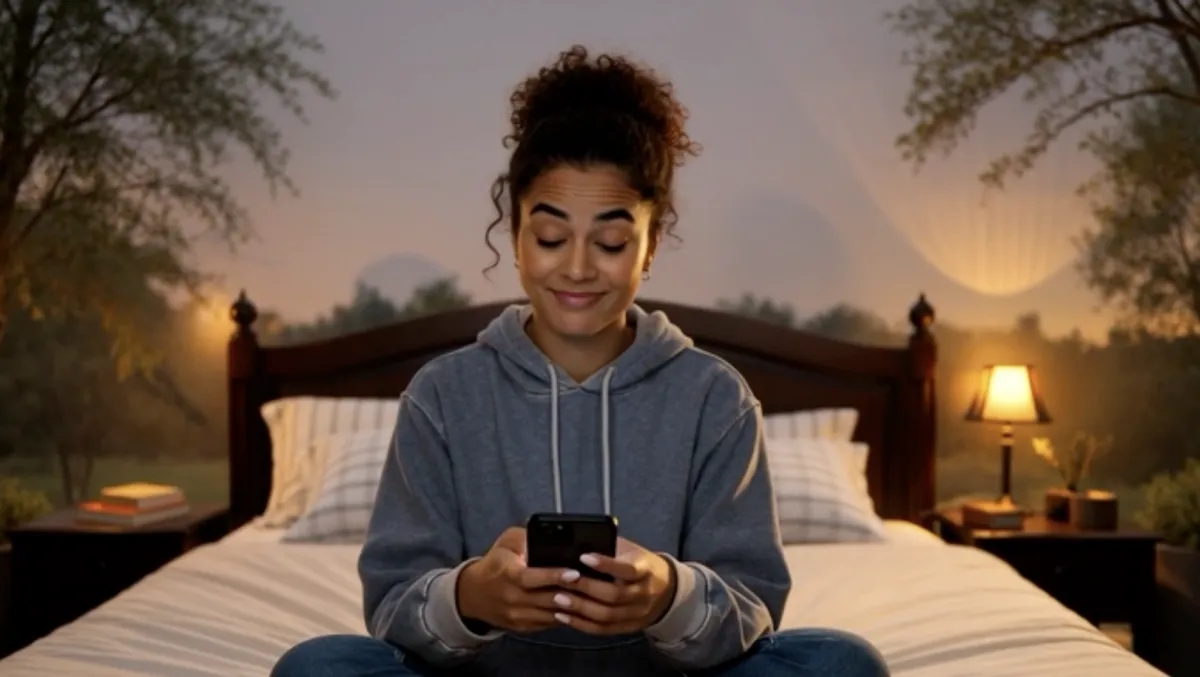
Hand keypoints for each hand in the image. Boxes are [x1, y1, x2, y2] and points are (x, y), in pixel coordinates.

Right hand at [456, 527, 582, 633]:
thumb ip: (526, 538)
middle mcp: (512, 599)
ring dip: (573, 607)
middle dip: (572, 592)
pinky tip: (580, 606)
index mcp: (508, 575)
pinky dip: (565, 615)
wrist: (473, 595)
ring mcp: (518, 616)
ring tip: (593, 597)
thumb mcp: (506, 543)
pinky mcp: (523, 627)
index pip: (532, 578)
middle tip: (595, 584)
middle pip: (547, 598)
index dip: (554, 576)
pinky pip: (549, 623)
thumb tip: (550, 535)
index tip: (575, 572)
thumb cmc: (496, 563)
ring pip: (552, 614)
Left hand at [551, 536, 676, 634]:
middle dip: (586, 588)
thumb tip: (578, 543)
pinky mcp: (628, 628)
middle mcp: (643, 594)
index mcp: (646, 570)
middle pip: (614, 595)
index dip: (606, 564)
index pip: (627, 569)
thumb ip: (610, 548)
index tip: (583, 556)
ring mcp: (636, 614)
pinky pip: (603, 630)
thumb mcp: (632, 551)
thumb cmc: (641, 564)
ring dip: (579, 608)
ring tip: (558, 598)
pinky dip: (581, 624)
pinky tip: (562, 616)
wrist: (667, 591)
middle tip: (562, 580)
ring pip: (606, 616)